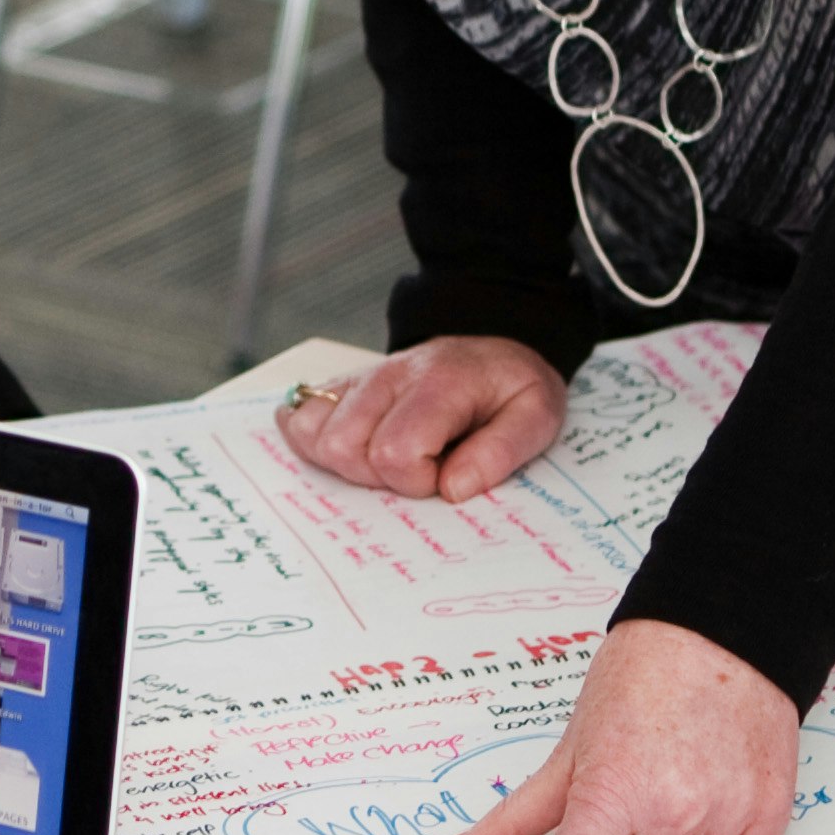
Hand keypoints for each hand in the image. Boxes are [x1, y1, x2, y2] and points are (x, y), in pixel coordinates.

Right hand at [277, 336, 566, 501]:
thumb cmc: (510, 387)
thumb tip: (453, 489)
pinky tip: (351, 448)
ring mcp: (360, 378)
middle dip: (376, 476)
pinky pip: (298, 415)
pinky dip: (313, 441)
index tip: (445, 476)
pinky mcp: (341, 385)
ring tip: (385, 460)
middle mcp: (389, 376)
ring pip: (313, 433)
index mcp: (438, 385)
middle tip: (416, 469)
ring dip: (345, 462)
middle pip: (343, 446)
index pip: (395, 451)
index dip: (417, 481)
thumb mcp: (536, 415)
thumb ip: (501, 453)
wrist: (492, 345)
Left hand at [442, 618, 799, 834]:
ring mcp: (725, 816)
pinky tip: (712, 804)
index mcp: (610, 792)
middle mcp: (670, 812)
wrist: (724, 636)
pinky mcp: (769, 815)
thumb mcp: (572, 746)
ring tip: (675, 793)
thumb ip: (519, 814)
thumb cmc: (642, 682)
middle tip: (632, 801)